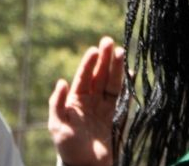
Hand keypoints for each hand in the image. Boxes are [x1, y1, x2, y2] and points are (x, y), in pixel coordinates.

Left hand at [49, 36, 123, 165]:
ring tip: (121, 52)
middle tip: (110, 42)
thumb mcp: (57, 125)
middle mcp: (89, 100)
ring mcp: (102, 107)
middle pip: (99, 76)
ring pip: (111, 83)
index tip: (95, 50)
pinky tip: (131, 73)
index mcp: (74, 100)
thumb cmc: (68, 147)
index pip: (83, 77)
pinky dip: (126, 86)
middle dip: (104, 59)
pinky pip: (121, 97)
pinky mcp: (114, 116)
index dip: (89, 64)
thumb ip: (57, 104)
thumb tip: (61, 82)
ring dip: (116, 69)